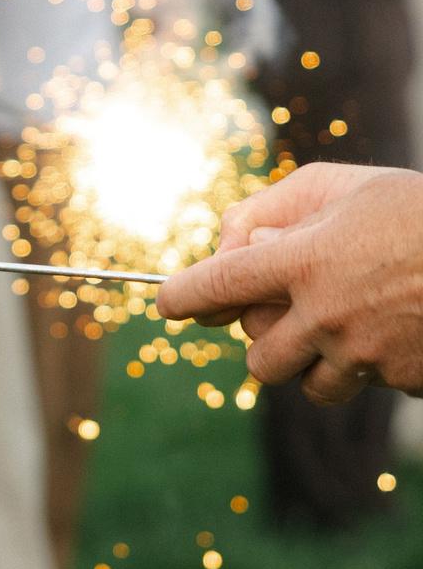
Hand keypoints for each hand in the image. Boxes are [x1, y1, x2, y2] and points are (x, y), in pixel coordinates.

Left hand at [156, 163, 422, 403]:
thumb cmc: (419, 208)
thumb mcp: (344, 184)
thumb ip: (274, 210)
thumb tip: (232, 246)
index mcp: (302, 260)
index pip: (212, 288)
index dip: (180, 299)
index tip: (170, 304)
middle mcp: (325, 314)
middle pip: (260, 358)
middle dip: (269, 339)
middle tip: (298, 309)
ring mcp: (366, 352)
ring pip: (312, 384)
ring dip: (321, 361)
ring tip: (356, 321)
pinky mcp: (404, 378)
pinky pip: (371, 384)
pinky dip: (378, 363)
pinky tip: (405, 328)